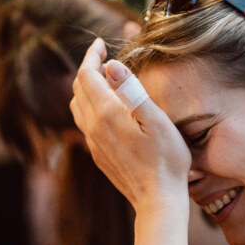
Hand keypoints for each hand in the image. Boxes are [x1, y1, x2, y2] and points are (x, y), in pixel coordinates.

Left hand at [69, 39, 190, 213]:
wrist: (158, 201)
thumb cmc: (166, 160)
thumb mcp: (157, 120)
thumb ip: (133, 90)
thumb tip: (111, 64)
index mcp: (107, 114)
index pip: (87, 75)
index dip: (92, 55)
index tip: (100, 43)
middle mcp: (93, 128)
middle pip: (78, 89)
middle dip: (89, 68)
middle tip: (105, 57)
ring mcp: (93, 144)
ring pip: (78, 106)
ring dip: (87, 88)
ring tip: (106, 79)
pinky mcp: (98, 155)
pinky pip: (85, 123)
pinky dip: (90, 106)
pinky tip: (108, 108)